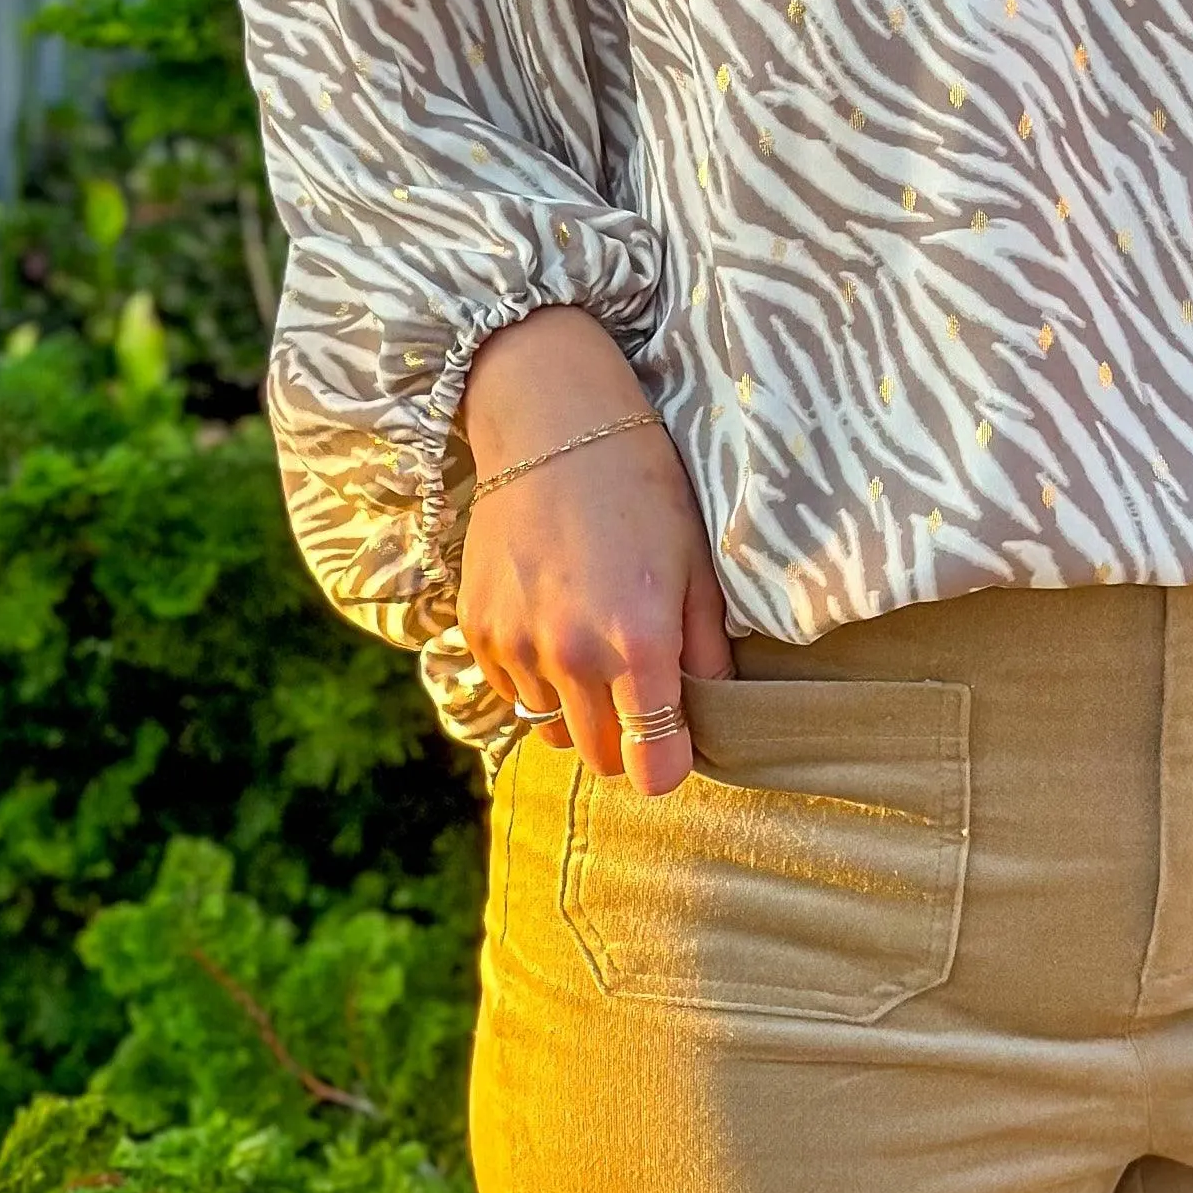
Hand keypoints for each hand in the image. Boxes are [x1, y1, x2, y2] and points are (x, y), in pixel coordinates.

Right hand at [457, 308, 731, 797]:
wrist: (552, 427)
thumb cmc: (643, 488)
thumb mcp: (697, 562)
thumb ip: (707, 647)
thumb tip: (713, 706)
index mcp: (640, 641)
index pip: (652, 764)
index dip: (669, 765)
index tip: (677, 749)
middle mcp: (573, 655)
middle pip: (600, 757)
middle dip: (625, 740)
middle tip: (641, 695)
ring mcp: (517, 646)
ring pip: (551, 729)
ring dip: (576, 710)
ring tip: (594, 650)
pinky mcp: (479, 631)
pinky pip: (512, 692)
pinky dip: (535, 679)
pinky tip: (555, 625)